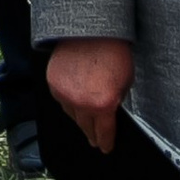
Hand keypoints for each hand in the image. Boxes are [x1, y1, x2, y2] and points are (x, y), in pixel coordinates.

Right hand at [45, 37, 133, 155]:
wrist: (91, 31)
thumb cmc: (112, 52)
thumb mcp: (126, 82)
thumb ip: (116, 101)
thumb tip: (111, 112)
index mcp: (103, 105)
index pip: (104, 134)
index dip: (106, 143)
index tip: (105, 148)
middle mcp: (82, 104)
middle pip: (86, 128)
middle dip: (92, 134)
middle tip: (94, 139)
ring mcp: (65, 94)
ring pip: (72, 115)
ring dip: (80, 117)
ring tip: (85, 116)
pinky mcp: (53, 84)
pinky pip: (61, 101)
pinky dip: (68, 102)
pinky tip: (74, 100)